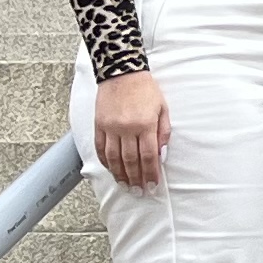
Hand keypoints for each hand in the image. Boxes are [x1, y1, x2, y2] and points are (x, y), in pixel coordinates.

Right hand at [92, 72, 170, 187]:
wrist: (122, 72)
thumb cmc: (145, 89)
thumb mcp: (162, 108)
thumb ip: (163, 132)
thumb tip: (162, 154)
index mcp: (145, 124)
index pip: (149, 155)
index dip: (151, 173)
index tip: (153, 185)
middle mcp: (126, 128)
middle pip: (131, 160)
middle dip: (136, 178)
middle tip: (139, 191)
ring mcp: (110, 127)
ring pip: (114, 158)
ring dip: (119, 174)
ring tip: (125, 185)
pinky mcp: (99, 124)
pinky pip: (100, 148)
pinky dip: (105, 161)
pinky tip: (111, 169)